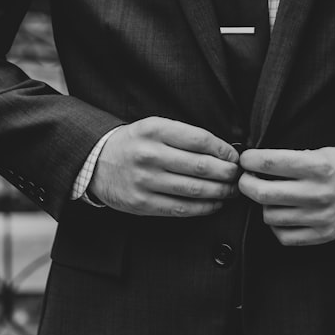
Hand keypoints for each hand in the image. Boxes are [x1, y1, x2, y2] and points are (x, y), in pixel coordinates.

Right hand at [88, 117, 240, 216]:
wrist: (96, 162)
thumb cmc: (133, 144)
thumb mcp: (153, 127)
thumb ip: (184, 135)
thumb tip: (224, 150)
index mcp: (154, 130)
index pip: (200, 139)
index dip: (224, 150)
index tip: (235, 156)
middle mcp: (149, 155)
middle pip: (201, 166)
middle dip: (228, 173)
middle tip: (239, 175)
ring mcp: (145, 180)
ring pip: (194, 189)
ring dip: (220, 192)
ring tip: (232, 190)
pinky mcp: (142, 203)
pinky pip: (181, 208)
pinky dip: (204, 207)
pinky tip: (215, 204)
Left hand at [238, 146, 334, 245]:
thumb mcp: (323, 152)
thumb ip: (293, 159)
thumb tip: (258, 163)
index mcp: (319, 166)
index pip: (271, 163)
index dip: (250, 160)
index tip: (246, 159)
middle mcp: (318, 193)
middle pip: (264, 193)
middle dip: (247, 184)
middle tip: (247, 179)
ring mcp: (320, 217)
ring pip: (270, 215)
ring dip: (264, 205)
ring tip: (270, 196)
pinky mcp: (321, 235)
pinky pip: (284, 236)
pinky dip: (277, 225)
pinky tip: (282, 214)